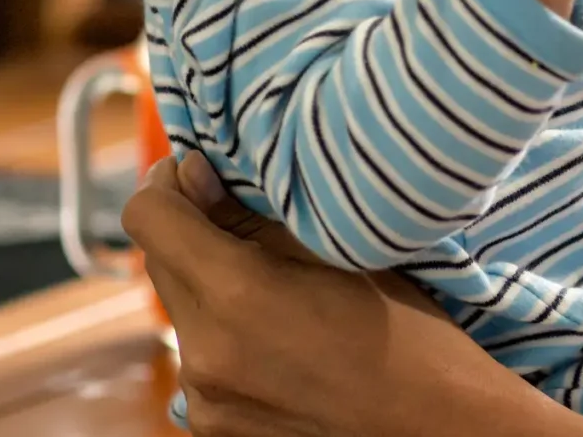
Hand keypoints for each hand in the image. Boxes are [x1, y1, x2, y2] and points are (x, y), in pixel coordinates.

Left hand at [125, 154, 486, 436]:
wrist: (433, 426)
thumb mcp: (341, 250)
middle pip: (160, 263)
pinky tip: (278, 336)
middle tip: (246, 219)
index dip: (165, 182)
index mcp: (236, 295)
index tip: (194, 171)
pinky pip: (199, 359)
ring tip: (275, 288)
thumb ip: (253, 215)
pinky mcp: (212, 428)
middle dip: (193, 231)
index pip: (148, 218)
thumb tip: (193, 175)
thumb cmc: (406, 333)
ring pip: (182, 312)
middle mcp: (205, 354)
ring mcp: (203, 401)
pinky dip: (224, 336)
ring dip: (210, 287)